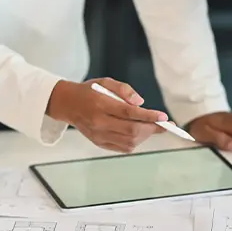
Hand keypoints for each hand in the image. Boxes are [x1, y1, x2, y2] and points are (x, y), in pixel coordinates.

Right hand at [47, 77, 167, 152]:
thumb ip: (124, 90)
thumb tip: (141, 103)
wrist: (67, 104)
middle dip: (151, 128)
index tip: (164, 117)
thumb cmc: (89, 91)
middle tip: (162, 124)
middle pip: (131, 131)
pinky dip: (135, 142)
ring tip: (149, 126)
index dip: (149, 116)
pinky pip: (123, 148)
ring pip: (129, 142)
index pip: (129, 113)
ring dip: (145, 136)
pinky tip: (137, 133)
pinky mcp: (99, 143)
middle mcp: (99, 123)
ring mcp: (99, 136)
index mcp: (100, 105)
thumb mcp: (105, 82)